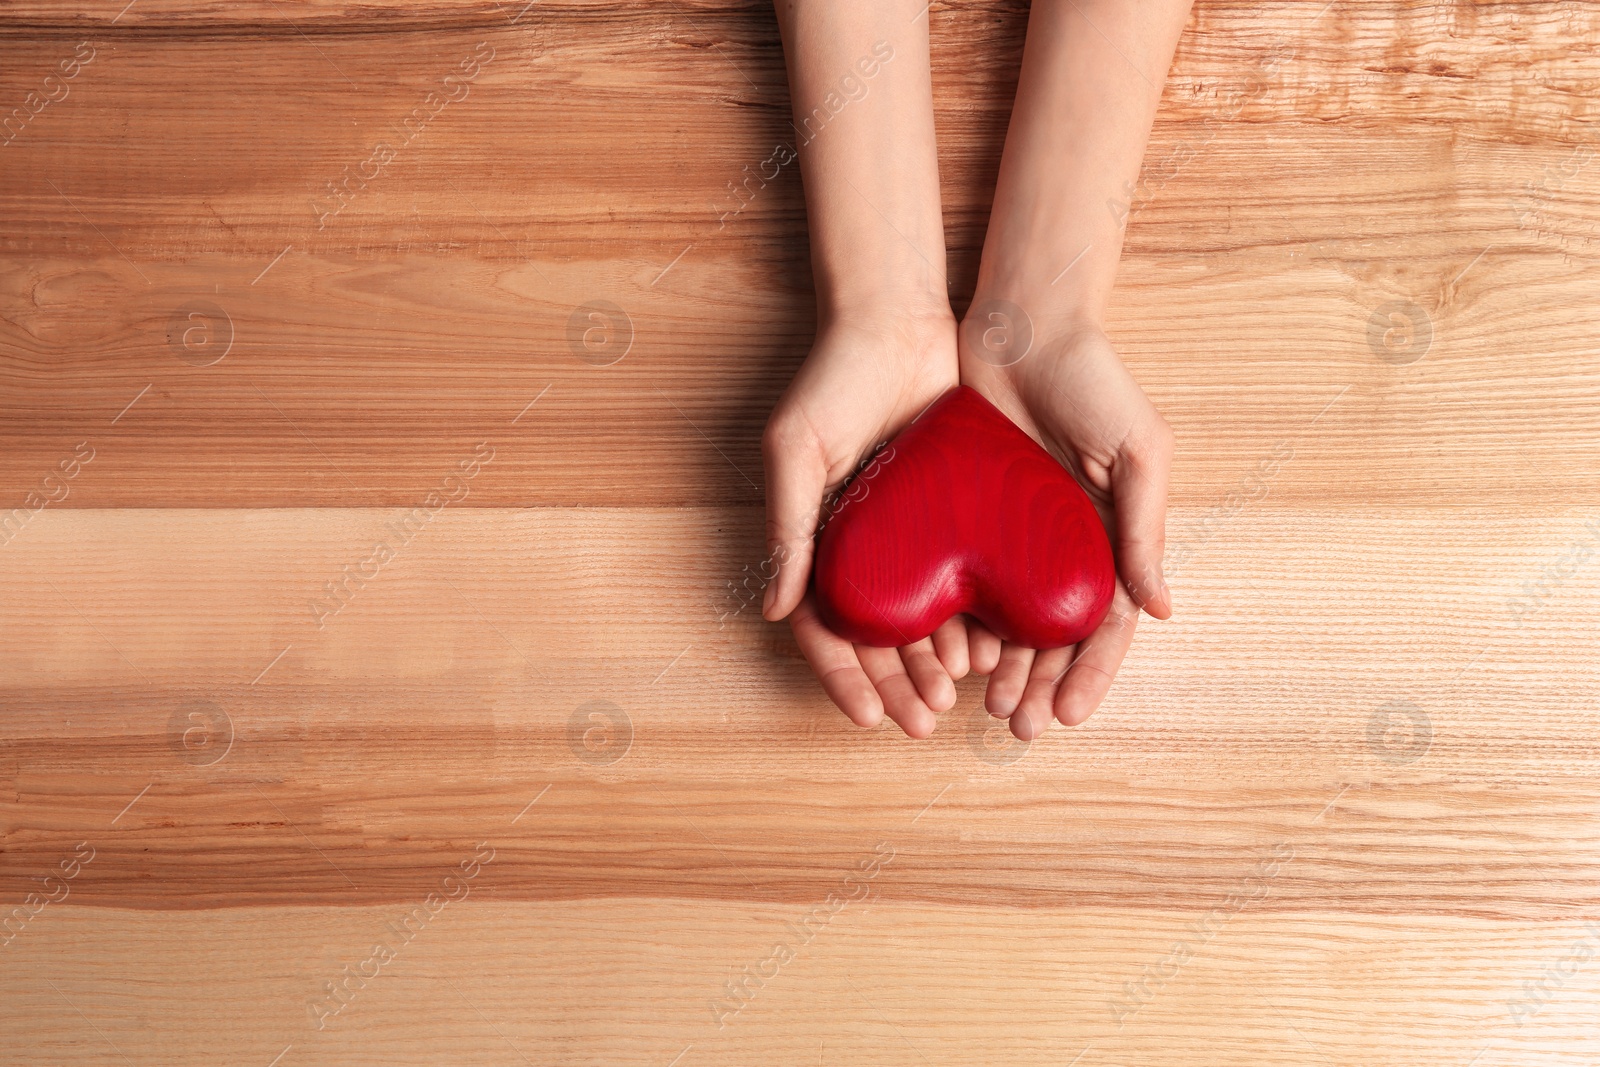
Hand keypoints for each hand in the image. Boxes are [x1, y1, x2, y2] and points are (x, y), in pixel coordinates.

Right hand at [763, 309, 977, 737]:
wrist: (897, 321)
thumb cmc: (832, 380)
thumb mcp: (796, 451)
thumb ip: (788, 527)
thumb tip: (778, 611)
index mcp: (818, 542)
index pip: (824, 629)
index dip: (843, 678)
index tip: (868, 716)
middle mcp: (863, 548)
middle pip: (878, 639)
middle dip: (897, 685)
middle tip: (926, 720)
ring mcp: (910, 535)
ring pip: (923, 619)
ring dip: (937, 662)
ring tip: (964, 691)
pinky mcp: (955, 513)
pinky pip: (965, 578)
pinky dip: (975, 616)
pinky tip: (996, 645)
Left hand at [959, 318, 1173, 739]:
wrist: (1022, 325)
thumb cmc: (1094, 381)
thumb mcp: (1138, 451)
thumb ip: (1144, 527)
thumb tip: (1161, 611)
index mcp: (1109, 539)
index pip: (1104, 626)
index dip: (1090, 674)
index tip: (1066, 715)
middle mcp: (1062, 547)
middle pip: (1052, 636)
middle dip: (1039, 685)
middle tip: (1015, 725)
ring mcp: (1013, 536)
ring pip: (1007, 621)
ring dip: (999, 668)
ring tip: (981, 705)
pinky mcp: (966, 516)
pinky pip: (962, 580)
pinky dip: (958, 620)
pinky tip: (946, 653)